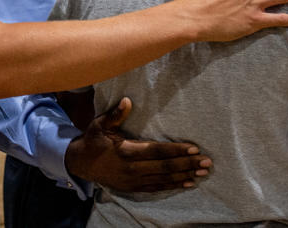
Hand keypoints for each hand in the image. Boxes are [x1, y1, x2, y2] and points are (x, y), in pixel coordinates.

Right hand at [64, 98, 211, 192]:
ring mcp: (134, 180)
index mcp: (126, 151)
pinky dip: (174, 185)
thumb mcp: (100, 125)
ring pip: (164, 178)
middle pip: (165, 167)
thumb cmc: (93, 140)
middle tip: (207, 162)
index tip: (194, 148)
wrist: (81, 164)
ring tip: (203, 173)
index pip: (156, 150)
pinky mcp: (134, 187)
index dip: (176, 150)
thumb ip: (115, 114)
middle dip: (187, 164)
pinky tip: (188, 183)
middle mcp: (132, 168)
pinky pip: (158, 187)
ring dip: (185, 175)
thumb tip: (127, 100)